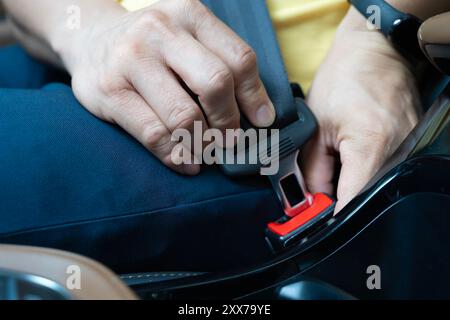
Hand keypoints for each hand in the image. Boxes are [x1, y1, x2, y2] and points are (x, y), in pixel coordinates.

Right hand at [59, 0, 274, 173]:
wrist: (90, 39)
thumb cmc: (152, 47)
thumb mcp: (187, 39)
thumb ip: (222, 65)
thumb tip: (262, 116)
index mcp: (189, 14)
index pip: (239, 59)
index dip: (256, 97)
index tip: (261, 122)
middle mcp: (160, 30)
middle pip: (216, 85)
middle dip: (228, 122)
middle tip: (229, 139)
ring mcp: (131, 59)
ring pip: (185, 116)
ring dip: (203, 144)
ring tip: (206, 152)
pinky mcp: (110, 90)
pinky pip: (155, 134)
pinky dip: (176, 156)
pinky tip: (185, 162)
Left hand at [302, 8, 420, 212]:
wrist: (373, 50)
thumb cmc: (343, 79)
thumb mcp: (316, 126)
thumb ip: (312, 169)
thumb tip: (311, 199)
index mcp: (371, 145)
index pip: (352, 199)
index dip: (331, 212)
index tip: (315, 215)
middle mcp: (397, 149)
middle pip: (365, 193)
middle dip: (338, 194)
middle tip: (318, 183)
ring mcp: (409, 145)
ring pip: (374, 182)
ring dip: (351, 178)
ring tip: (336, 154)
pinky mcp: (412, 141)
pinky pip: (385, 167)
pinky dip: (364, 166)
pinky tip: (351, 150)